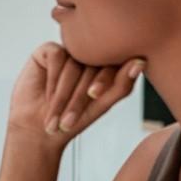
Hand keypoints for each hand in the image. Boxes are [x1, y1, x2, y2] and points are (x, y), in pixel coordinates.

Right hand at [5, 45, 141, 150]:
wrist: (39, 130)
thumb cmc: (73, 120)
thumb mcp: (102, 105)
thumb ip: (123, 84)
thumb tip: (141, 62)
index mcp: (105, 66)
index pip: (112, 64)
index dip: (104, 81)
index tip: (94, 97)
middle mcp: (87, 56)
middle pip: (92, 65)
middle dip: (80, 94)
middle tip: (70, 119)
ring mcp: (68, 51)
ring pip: (73, 63)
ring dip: (64, 93)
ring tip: (57, 116)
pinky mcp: (48, 50)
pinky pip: (56, 56)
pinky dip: (53, 79)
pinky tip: (47, 94)